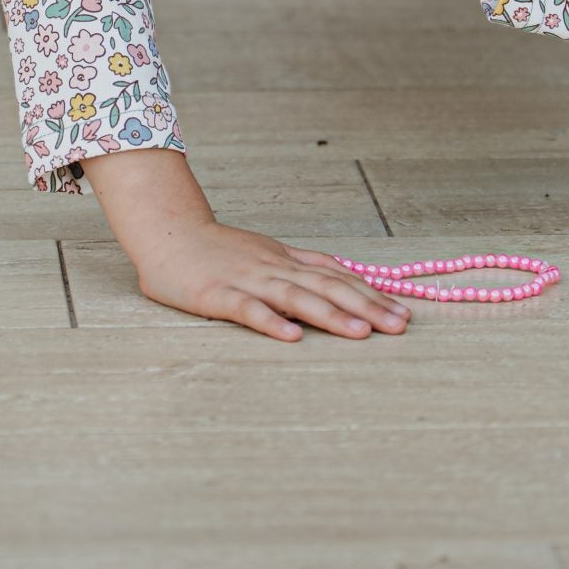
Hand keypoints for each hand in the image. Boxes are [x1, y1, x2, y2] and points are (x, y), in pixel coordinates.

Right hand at [130, 217, 410, 342]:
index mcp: (285, 260)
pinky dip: (271, 322)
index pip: (336, 275)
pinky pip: (247, 310)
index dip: (371, 293)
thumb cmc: (214, 250)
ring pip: (296, 297)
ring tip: (361, 332)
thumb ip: (295, 270)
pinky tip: (292, 337)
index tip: (403, 312)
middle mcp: (274, 267)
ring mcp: (247, 280)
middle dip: (366, 307)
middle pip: (327, 286)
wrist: (166, 230)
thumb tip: (338, 283)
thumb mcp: (263, 254)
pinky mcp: (217, 295)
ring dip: (330, 315)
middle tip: (400, 326)